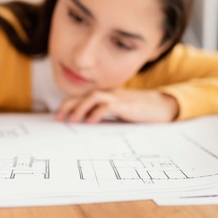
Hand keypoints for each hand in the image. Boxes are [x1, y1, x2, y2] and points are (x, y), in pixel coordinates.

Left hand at [55, 89, 178, 123]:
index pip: (81, 97)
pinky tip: (91, 122)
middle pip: (82, 95)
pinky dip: (97, 112)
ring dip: (80, 108)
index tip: (58, 116)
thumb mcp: (116, 113)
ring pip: (92, 97)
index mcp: (104, 95)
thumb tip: (85, 125)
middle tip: (59, 119)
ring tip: (73, 120)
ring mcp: (116, 97)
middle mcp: (107, 93)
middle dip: (68, 106)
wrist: (159, 106)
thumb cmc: (137, 111)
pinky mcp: (125, 104)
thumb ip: (102, 115)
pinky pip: (107, 105)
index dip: (67, 105)